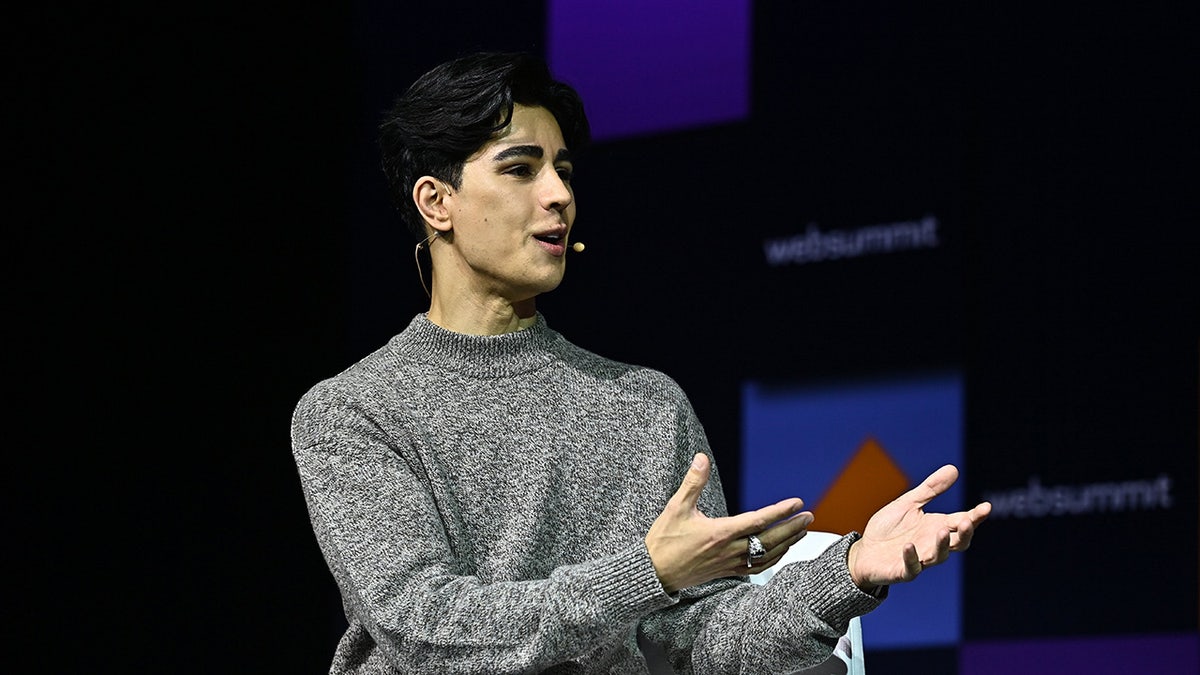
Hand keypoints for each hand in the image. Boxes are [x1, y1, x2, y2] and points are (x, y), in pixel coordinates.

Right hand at [646, 453, 812, 592]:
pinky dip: (773, 559)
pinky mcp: (727, 572)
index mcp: (719, 533)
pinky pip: (757, 568)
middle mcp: (729, 550)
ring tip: (802, 532)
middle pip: (769, 539)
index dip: (780, 511)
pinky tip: (781, 552)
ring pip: (766, 555)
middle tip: (809, 516)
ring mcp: (730, 563)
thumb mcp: (676, 507)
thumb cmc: (664, 540)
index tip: (797, 502)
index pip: (758, 520)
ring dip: (787, 543)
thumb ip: (692, 482)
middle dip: (792, 527)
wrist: (655, 573)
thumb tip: (702, 458)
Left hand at [847, 464, 990, 590]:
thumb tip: (954, 468)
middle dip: (965, 533)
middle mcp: (932, 545)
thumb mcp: (909, 503)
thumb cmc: (889, 528)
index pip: (962, 522)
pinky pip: (910, 568)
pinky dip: (911, 558)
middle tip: (968, 521)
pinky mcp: (901, 571)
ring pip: (938, 556)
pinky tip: (909, 546)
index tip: (986, 507)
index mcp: (937, 527)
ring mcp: (919, 559)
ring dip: (942, 545)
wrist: (864, 552)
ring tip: (942, 530)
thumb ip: (931, 489)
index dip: (975, 516)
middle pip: (957, 542)